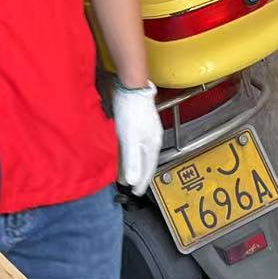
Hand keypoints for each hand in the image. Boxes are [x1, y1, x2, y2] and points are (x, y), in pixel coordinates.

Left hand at [113, 81, 162, 195]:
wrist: (132, 87)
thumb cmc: (131, 111)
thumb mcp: (130, 139)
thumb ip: (132, 160)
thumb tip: (132, 180)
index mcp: (152, 145)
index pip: (148, 170)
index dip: (141, 182)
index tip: (136, 192)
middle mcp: (152, 139)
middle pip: (146, 162)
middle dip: (138, 174)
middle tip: (131, 185)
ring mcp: (147, 130)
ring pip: (141, 152)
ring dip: (134, 163)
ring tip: (126, 171)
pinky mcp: (141, 122)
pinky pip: (137, 143)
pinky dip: (131, 152)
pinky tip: (125, 150)